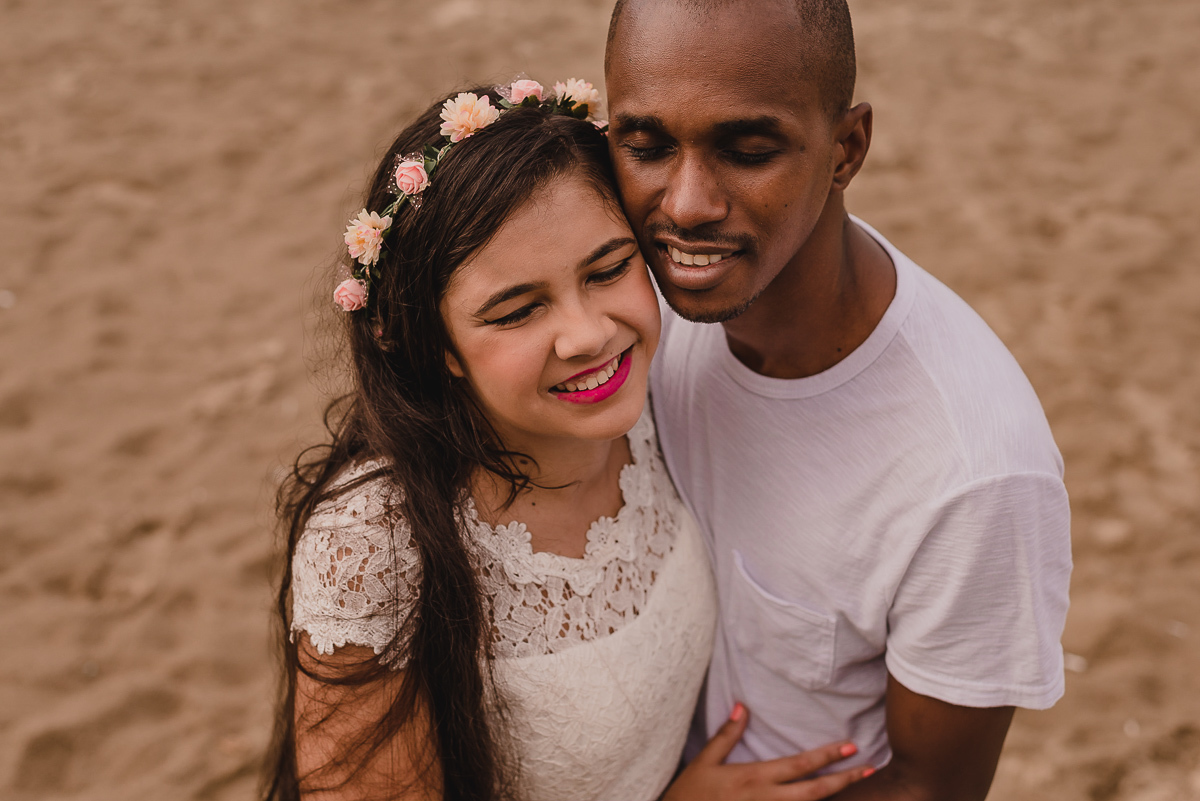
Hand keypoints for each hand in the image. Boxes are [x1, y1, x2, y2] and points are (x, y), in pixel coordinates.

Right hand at [662, 703, 873, 800]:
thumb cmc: (689, 795)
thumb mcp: (705, 761)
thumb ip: (727, 735)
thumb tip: (744, 707)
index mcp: (754, 778)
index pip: (799, 765)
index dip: (828, 756)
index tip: (851, 747)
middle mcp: (765, 800)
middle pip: (814, 793)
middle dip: (845, 781)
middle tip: (870, 769)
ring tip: (857, 788)